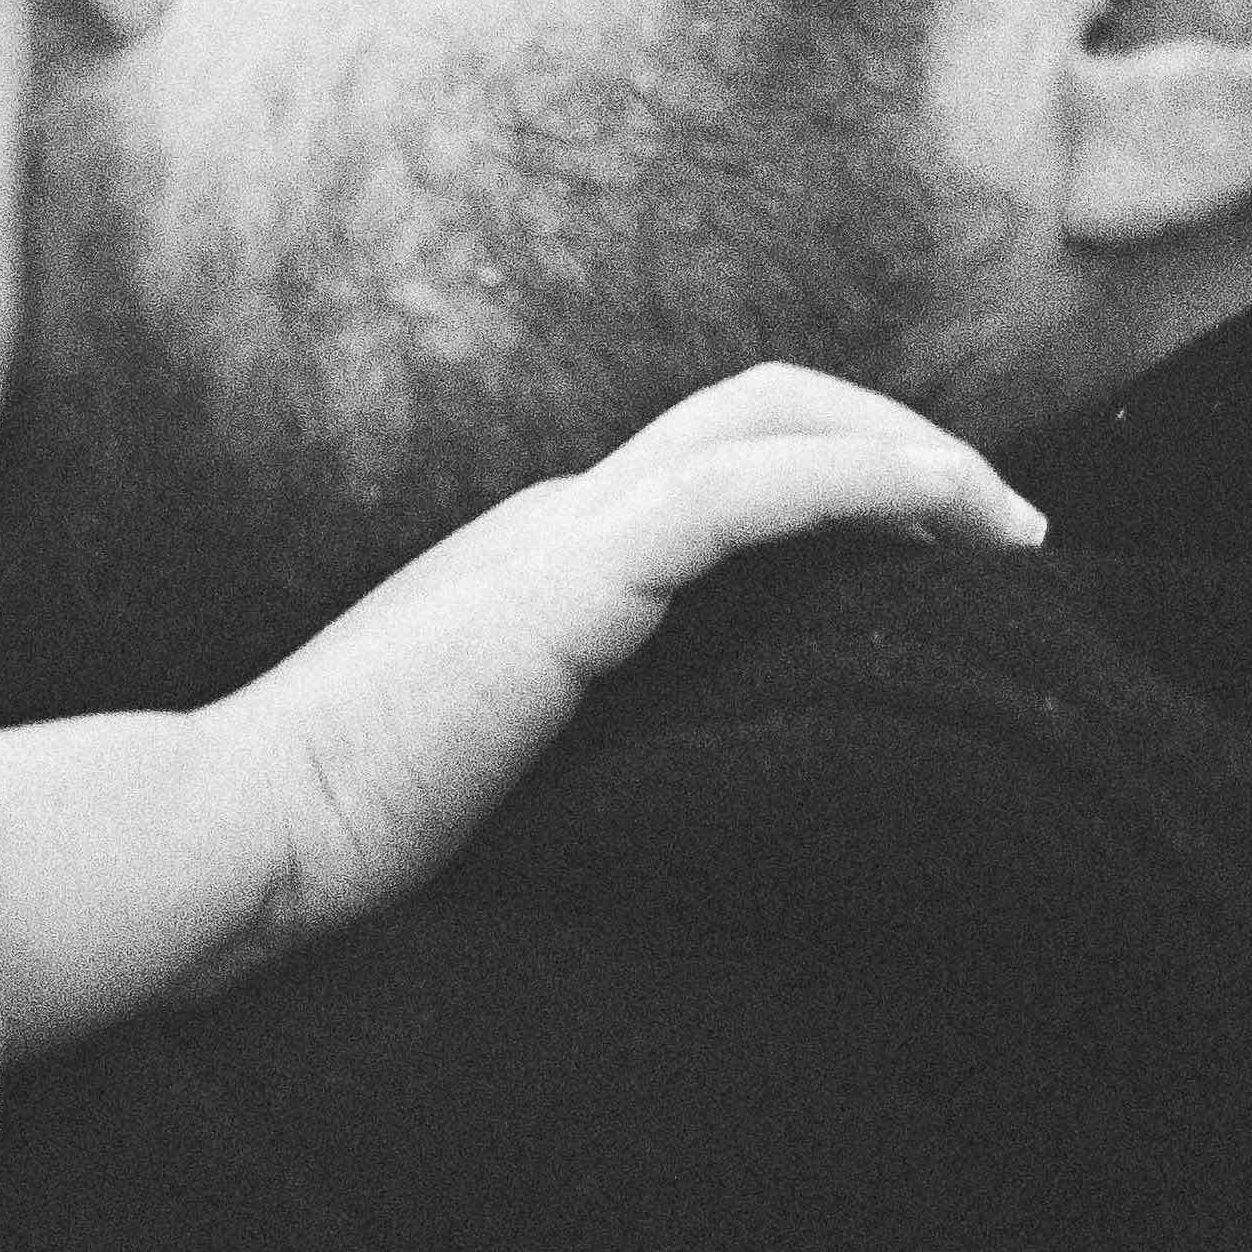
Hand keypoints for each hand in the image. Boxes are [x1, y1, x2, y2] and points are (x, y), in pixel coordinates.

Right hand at [208, 365, 1038, 961]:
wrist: (238, 837)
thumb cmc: (337, 848)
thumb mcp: (495, 785)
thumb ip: (579, 761)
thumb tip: (685, 823)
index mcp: (539, 564)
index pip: (712, 467)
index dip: (844, 481)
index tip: (948, 562)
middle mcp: (555, 521)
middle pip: (758, 403)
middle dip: (902, 442)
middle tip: (1013, 530)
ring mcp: (558, 538)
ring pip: (765, 420)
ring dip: (910, 453)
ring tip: (1013, 529)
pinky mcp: (568, 585)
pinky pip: (741, 492)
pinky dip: (858, 479)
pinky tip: (943, 509)